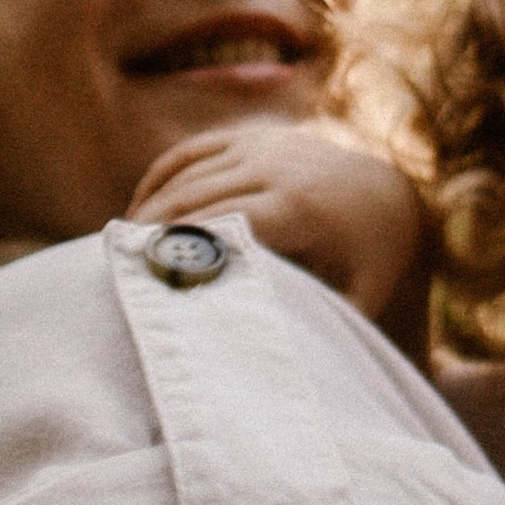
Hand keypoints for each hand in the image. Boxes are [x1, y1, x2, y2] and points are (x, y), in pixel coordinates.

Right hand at [127, 119, 434, 346]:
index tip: (146, 275)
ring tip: (121, 248)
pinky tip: (138, 209)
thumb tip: (277, 368)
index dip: (182, 244)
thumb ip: (320, 321)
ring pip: (188, 173)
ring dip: (150, 206)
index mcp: (300, 206)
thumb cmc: (369, 264)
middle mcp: (277, 166)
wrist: (389, 197)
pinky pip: (192, 151)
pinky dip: (160, 177)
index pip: (223, 221)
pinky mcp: (251, 136)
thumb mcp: (357, 298)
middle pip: (197, 196)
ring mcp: (262, 144)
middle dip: (155, 229)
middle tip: (115, 267)